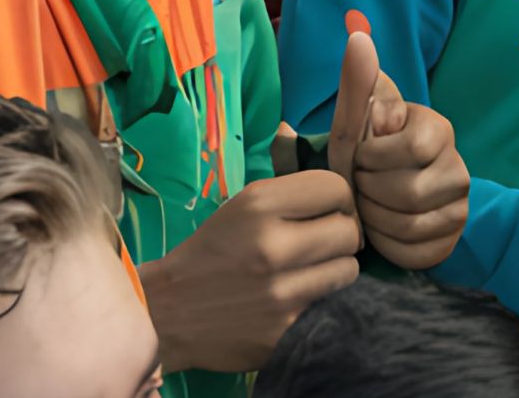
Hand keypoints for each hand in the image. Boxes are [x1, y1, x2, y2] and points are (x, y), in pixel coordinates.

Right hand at [141, 169, 361, 372]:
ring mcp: (282, 293)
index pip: (336, 188)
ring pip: (348, 270)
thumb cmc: (212, 251)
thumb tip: (345, 190)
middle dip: (339, 236)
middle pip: (349, 231)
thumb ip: (291, 194)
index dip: (337, 200)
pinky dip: (321, 302)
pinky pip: (331, 306)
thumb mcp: (241, 206)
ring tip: (308, 274)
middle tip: (319, 246)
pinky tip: (299, 300)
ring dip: (333, 270)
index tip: (325, 213)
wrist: (169, 311)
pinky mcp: (286, 330)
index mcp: (259, 205)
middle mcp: (273, 246)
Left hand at [328, 30, 469, 269]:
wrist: (385, 194)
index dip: (372, 157)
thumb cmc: (368, 150)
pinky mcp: (453, 240)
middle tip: (359, 185)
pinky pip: (416, 252)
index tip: (361, 154)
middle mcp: (460, 167)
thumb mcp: (357, 117)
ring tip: (367, 206)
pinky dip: (387, 245)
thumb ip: (357, 80)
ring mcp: (461, 207)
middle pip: (408, 192)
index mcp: (438, 129)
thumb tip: (356, 32)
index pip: (408, 148)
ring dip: (374, 220)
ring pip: (411, 225)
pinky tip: (380, 229)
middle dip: (368, 192)